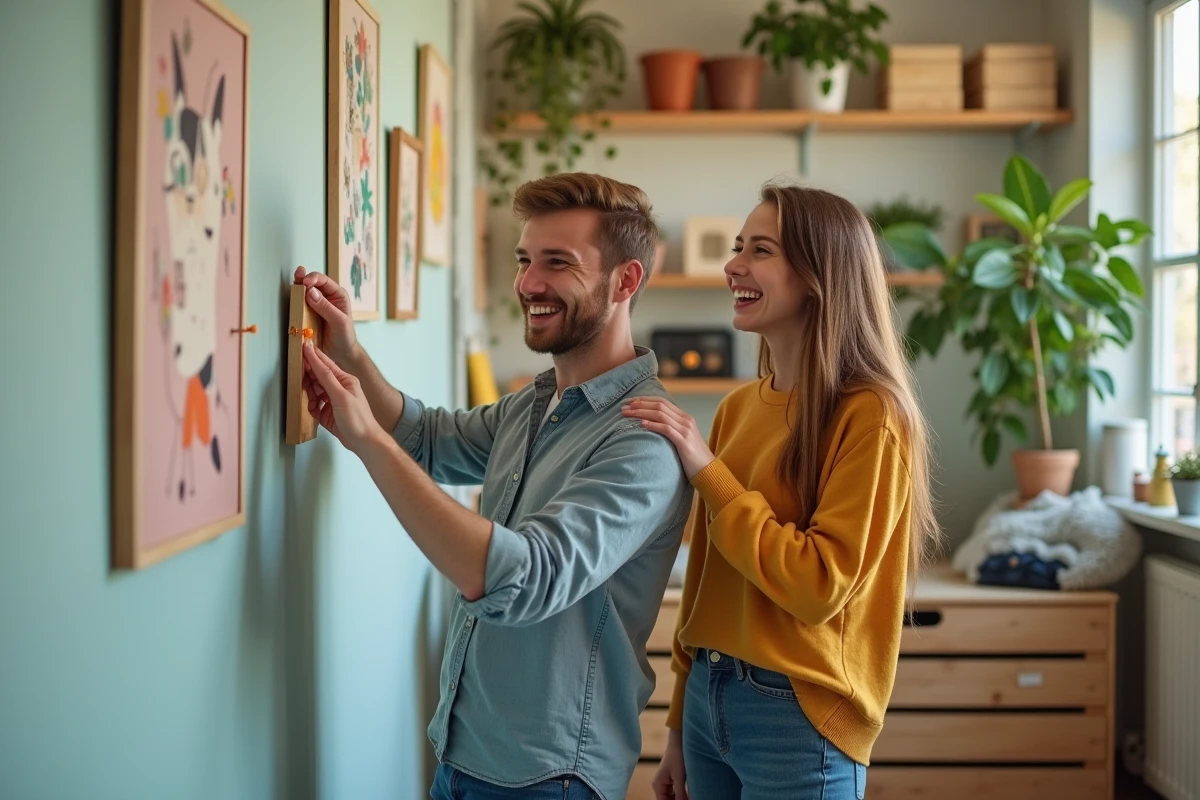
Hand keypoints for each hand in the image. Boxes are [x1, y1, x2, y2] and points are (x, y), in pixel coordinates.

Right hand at [294, 266, 359, 366]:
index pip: (324, 281)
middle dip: (304, 278)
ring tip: (294, 282)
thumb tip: (311, 292)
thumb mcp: (339, 322)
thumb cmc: (345, 336)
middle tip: (297, 275)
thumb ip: (326, 307)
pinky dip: (295, 299)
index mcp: (338, 295)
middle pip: (313, 283)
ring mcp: (316, 305)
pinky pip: (300, 303)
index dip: (314, 279)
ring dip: (298, 286)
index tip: (305, 283)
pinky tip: (292, 296)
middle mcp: (327, 297)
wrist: (340, 353)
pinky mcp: (308, 313)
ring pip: (305, 292)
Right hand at [302, 340, 384, 454]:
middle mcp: (338, 389)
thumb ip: (327, 378)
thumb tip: (316, 360)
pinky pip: (313, 405)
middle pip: (318, 376)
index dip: (313, 356)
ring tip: (304, 389)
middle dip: (308, 374)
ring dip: (308, 391)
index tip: (302, 346)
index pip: (325, 364)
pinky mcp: (327, 414)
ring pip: (314, 390)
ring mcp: (332, 401)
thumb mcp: (341, 396)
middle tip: (297, 369)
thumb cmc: (358, 419)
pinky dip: (310, 405)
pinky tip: (311, 406)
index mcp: (345, 381)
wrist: (363, 442)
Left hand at [622, 397, 714, 479]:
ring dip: (642, 412)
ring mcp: (685, 430)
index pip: (662, 402)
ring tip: (628, 414)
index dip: (645, 400)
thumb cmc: (692, 457)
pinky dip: (653, 425)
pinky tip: (642, 424)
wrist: (709, 470)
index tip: (630, 402)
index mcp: (685, 417)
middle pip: (659, 405)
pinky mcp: (684, 441)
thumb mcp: (682, 439)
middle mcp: (686, 420)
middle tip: (624, 406)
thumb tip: (652, 426)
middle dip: (640, 404)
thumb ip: (671, 430)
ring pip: (661, 414)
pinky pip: (666, 429)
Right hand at [652, 730, 687, 799]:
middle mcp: (659, 785)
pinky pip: (675, 792)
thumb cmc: (677, 756)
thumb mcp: (679, 777)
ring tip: (690, 797)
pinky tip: (689, 794)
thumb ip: (680, 794)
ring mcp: (665, 782)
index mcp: (657, 785)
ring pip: (672, 798)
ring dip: (680, 798)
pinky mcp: (672, 779)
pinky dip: (681, 794)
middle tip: (689, 799)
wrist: (679, 741)